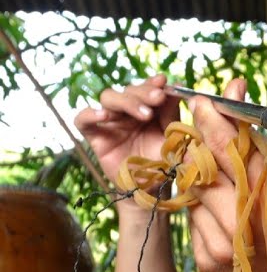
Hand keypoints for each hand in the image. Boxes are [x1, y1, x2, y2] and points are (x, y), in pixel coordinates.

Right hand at [73, 74, 179, 193]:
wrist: (150, 189)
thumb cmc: (163, 163)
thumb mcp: (172, 139)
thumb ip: (173, 115)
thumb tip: (179, 89)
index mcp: (148, 109)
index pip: (147, 88)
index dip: (153, 83)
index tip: (163, 82)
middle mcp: (127, 112)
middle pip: (128, 90)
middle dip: (144, 92)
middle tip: (157, 98)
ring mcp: (110, 122)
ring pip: (108, 97)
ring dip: (126, 101)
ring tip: (144, 114)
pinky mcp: (94, 135)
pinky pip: (82, 120)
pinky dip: (90, 114)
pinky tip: (104, 116)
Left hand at [182, 79, 266, 271]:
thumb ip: (253, 133)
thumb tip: (231, 87)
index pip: (224, 147)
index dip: (209, 119)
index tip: (201, 103)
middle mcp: (242, 223)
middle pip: (199, 169)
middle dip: (198, 149)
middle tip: (203, 139)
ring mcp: (224, 246)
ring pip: (191, 193)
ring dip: (200, 182)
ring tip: (222, 183)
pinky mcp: (209, 261)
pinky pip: (191, 219)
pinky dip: (202, 210)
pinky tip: (223, 213)